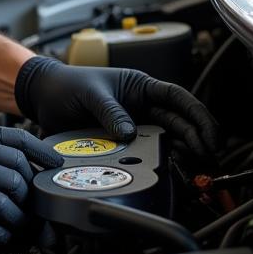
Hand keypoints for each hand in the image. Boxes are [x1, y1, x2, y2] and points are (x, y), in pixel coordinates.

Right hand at [0, 122, 63, 242]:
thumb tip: (14, 170)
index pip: (18, 142)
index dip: (43, 156)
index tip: (56, 169)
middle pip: (18, 176)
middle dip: (31, 197)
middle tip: (37, 211)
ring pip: (7, 203)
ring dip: (19, 220)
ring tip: (23, 228)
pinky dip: (1, 234)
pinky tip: (1, 236)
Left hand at [15, 56, 219, 156]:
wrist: (42, 97)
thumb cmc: (65, 85)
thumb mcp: (90, 94)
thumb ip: (110, 111)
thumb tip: (130, 132)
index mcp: (138, 86)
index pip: (177, 98)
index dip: (197, 115)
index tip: (210, 133)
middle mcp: (140, 105)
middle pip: (178, 122)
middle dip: (197, 138)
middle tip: (208, 156)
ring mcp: (133, 123)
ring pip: (167, 138)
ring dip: (183, 151)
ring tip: (195, 165)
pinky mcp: (122, 140)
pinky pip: (147, 149)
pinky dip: (161, 158)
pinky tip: (172, 167)